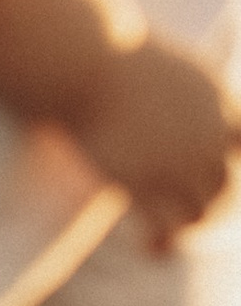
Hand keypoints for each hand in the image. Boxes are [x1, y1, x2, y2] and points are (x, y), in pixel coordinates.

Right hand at [75, 41, 239, 246]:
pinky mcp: (141, 182)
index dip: (234, 168)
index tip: (216, 183)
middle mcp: (207, 136)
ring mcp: (176, 162)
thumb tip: (186, 113)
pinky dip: (162, 244)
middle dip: (213, 210)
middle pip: (227, 187)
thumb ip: (186, 98)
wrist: (81, 63)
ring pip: (200, 213)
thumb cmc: (112, 57)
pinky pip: (165, 228)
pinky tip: (150, 248)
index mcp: (218, 103)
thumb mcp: (167, 69)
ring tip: (168, 236)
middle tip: (192, 222)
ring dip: (188, 230)